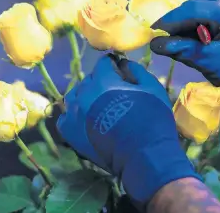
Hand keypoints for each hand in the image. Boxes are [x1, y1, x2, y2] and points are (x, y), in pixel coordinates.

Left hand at [56, 54, 198, 205]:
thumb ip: (136, 70)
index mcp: (103, 81)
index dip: (113, 65)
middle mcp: (84, 94)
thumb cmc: (152, 119)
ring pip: (74, 96)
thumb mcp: (152, 88)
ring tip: (98, 105)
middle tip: (114, 92)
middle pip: (89, 79)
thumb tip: (123, 63)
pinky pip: (66, 116)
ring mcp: (74, 114)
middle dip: (101, 81)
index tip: (119, 71)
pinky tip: (87, 119)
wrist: (144, 155)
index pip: (103, 63)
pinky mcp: (69, 133)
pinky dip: (75, 115)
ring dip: (85, 96)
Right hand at [150, 0, 219, 109]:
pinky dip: (191, 27)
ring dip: (182, 25)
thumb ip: (182, 50)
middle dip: (175, 23)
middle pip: (193, 7)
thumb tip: (155, 44)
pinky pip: (202, 16)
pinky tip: (184, 40)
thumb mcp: (207, 61)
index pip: (193, 9)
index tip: (153, 30)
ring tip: (171, 42)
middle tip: (159, 38)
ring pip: (195, 11)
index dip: (171, 19)